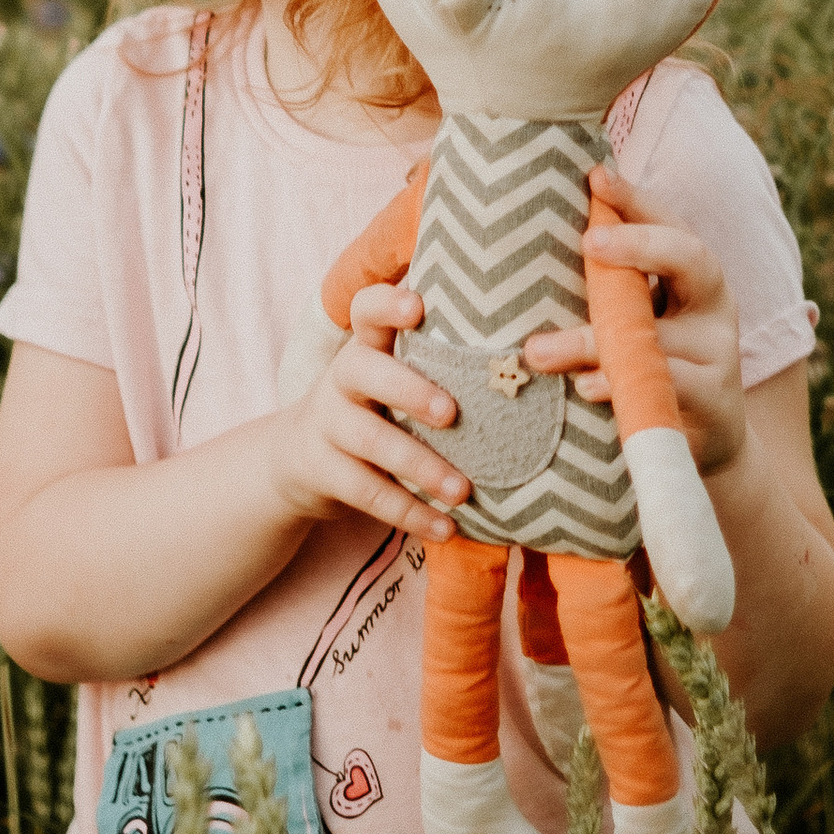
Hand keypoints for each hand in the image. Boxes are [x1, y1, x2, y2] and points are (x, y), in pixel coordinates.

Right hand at [270, 282, 468, 545]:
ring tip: (463, 491)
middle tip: (451, 413)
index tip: (418, 307)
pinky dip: (411, 514)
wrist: (300, 457)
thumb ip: (437, 357)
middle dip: (408, 389)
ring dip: (421, 466)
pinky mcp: (323, 471)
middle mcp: (342, 377)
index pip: (366, 309)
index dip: (387, 304)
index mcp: (366, 345)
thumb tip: (533, 344)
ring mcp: (328, 424)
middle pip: (365, 370)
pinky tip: (446, 529)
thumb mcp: (390, 373)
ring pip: (372, 441)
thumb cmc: (375, 405)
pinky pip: (368, 494)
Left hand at [521, 170, 748, 482]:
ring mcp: (718, 353)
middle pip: (690, 257)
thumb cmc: (651, 363)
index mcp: (693, 273)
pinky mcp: (714, 402)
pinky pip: (669, 387)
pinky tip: (585, 386)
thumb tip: (523, 232)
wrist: (702, 442)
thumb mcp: (635, 318)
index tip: (596, 177)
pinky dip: (621, 385)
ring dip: (593, 340)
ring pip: (658, 335)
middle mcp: (713, 304)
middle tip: (588, 242)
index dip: (636, 200)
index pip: (669, 222)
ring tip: (536, 350)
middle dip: (639, 245)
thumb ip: (604, 283)